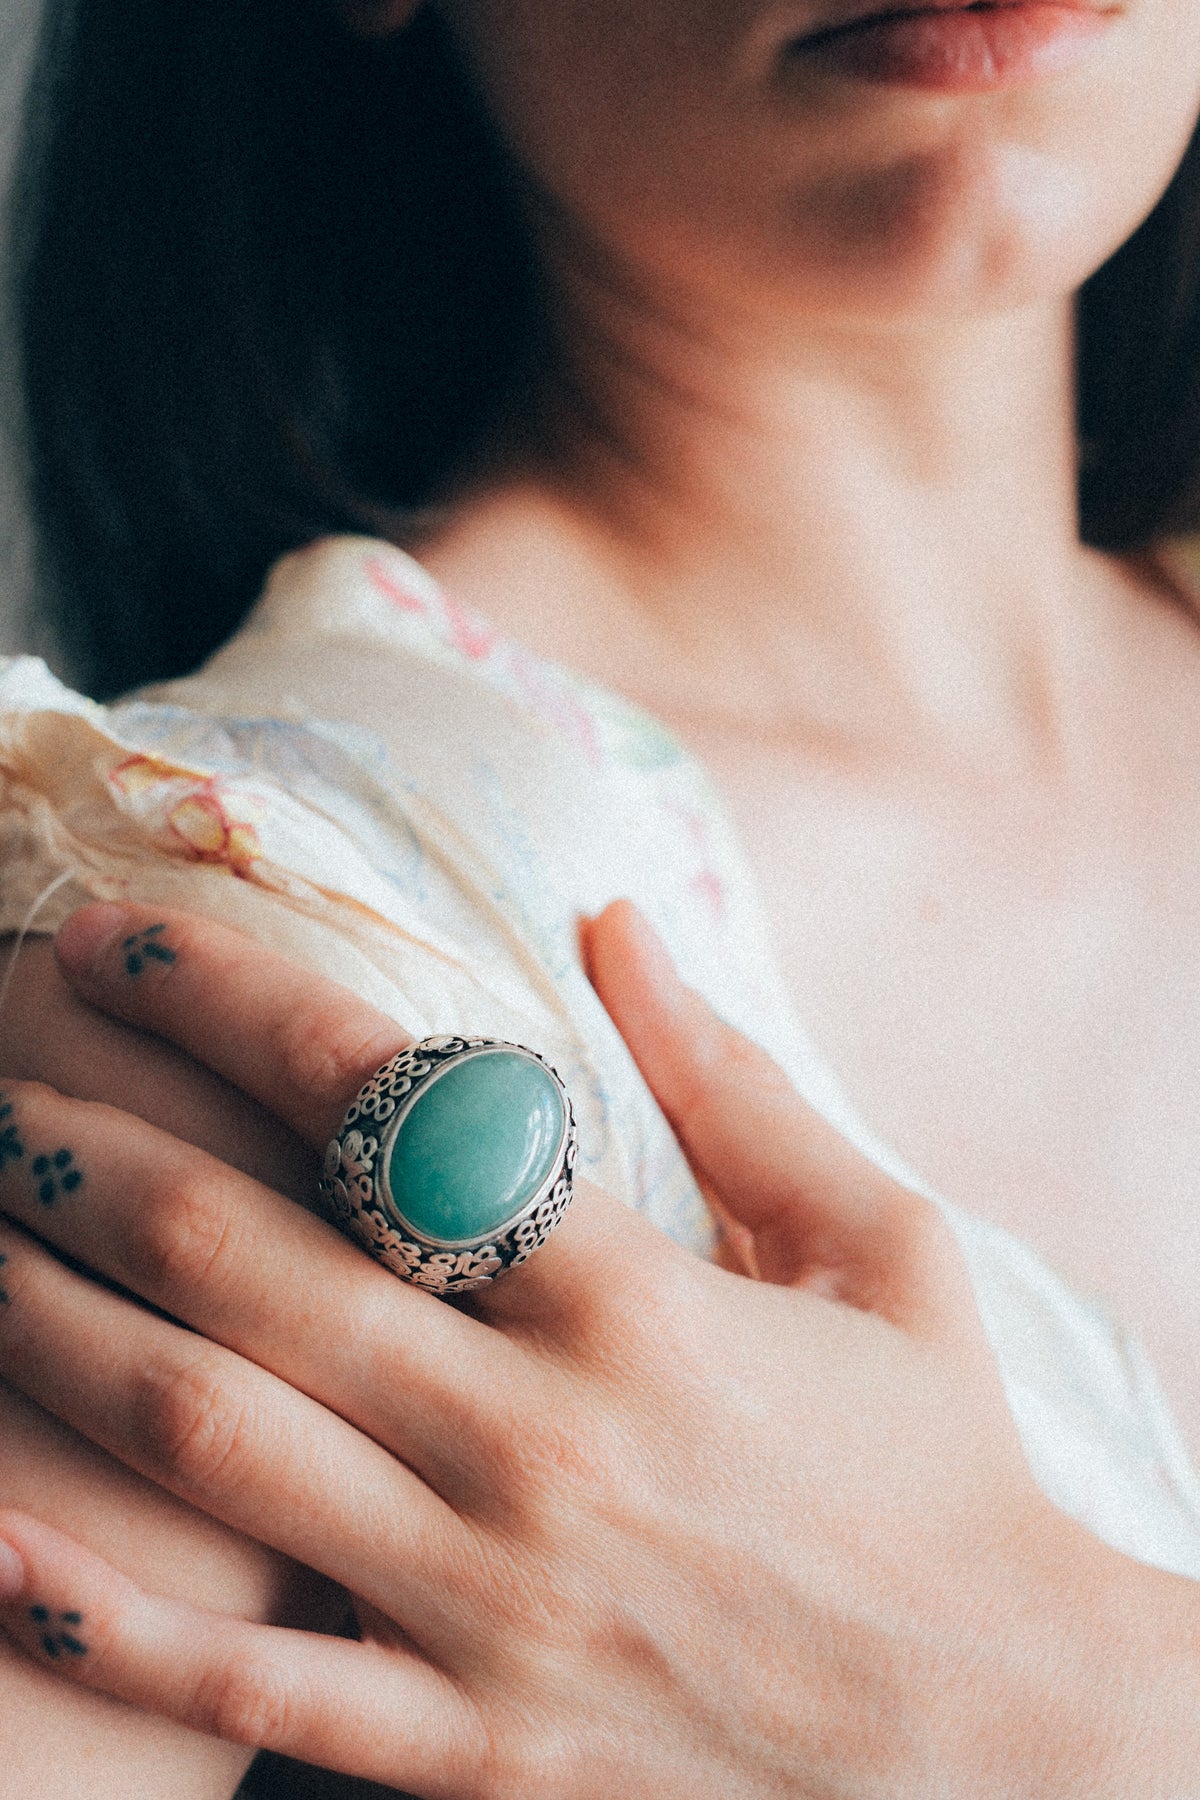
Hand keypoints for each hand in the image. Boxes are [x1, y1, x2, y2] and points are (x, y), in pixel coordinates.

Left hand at [0, 902, 1192, 1797]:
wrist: (1013, 1741)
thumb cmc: (949, 1466)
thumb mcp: (883, 1247)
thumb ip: (735, 1081)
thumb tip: (614, 921)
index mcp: (641, 1303)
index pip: (388, 1105)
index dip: (231, 1001)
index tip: (124, 938)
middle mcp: (541, 1441)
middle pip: (249, 1262)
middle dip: (91, 1150)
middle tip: (1, 1079)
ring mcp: (493, 1608)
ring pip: (211, 1443)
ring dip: (53, 1327)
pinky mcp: (474, 1750)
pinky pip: (248, 1685)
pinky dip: (104, 1608)